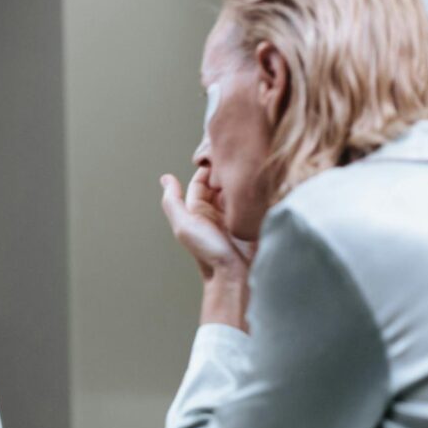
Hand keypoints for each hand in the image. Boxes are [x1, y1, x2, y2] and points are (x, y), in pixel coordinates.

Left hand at [161, 169, 255, 329]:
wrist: (236, 274)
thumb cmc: (207, 253)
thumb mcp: (184, 226)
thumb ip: (172, 202)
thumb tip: (165, 178)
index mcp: (199, 208)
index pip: (202, 180)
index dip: (209, 167)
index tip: (219, 153)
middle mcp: (217, 209)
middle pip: (221, 181)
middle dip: (227, 169)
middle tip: (237, 156)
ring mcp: (236, 212)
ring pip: (238, 187)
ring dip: (242, 176)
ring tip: (250, 164)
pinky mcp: (253, 216)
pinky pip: (253, 197)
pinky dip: (256, 188)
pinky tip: (262, 178)